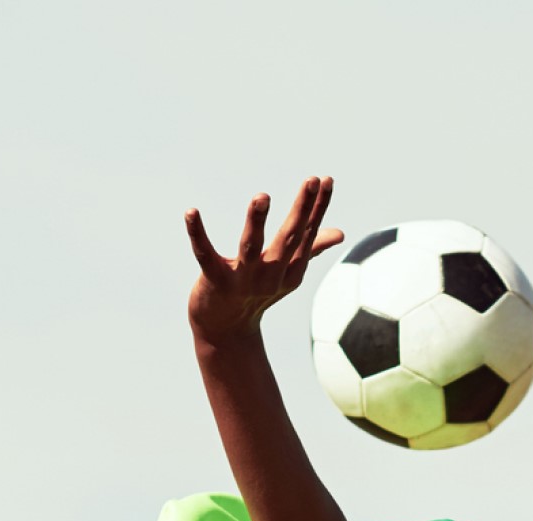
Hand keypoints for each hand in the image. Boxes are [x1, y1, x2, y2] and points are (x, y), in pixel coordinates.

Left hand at [184, 175, 343, 345]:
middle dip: (301, 208)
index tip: (326, 179)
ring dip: (256, 221)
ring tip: (262, 197)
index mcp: (291, 272)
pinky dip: (197, 234)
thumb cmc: (255, 294)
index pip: (307, 234)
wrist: (224, 330)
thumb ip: (310, 248)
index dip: (318, 208)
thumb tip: (340, 233)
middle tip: (311, 180)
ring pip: (250, 246)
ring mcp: (243, 280)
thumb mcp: (286, 273)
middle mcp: (271, 277)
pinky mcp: (215, 282)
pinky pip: (205, 254)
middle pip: (288, 238)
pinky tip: (191, 212)